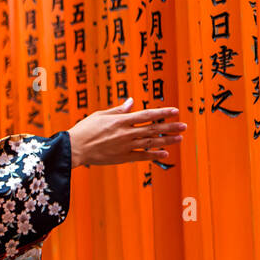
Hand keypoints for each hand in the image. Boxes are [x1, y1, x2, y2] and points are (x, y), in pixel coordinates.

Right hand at [66, 97, 185, 166]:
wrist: (74, 148)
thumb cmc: (85, 129)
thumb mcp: (100, 115)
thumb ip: (118, 110)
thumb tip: (131, 102)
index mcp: (120, 120)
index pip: (146, 115)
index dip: (162, 113)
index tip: (175, 111)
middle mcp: (125, 133)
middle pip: (153, 129)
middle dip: (170, 127)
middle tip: (184, 126)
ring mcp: (125, 146)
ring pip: (150, 143)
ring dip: (166, 140)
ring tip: (179, 138)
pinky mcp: (122, 157)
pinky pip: (142, 156)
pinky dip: (154, 155)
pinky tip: (164, 153)